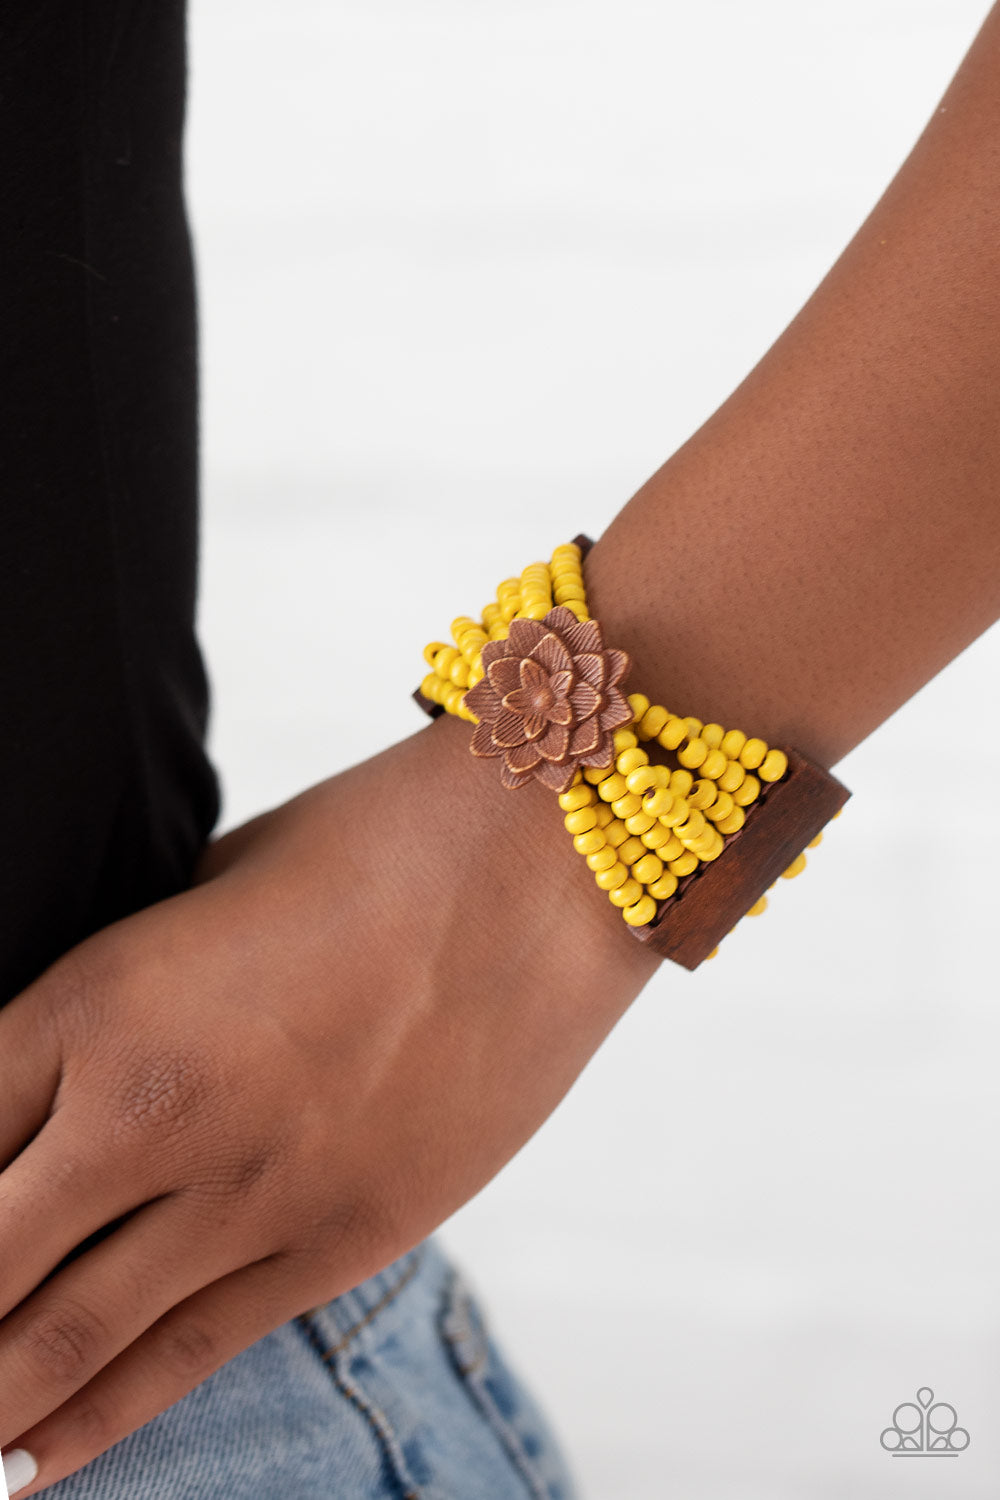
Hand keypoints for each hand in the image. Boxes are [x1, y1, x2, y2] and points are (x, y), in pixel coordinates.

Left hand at [0, 711, 658, 1491]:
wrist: (540, 867)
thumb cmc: (365, 846)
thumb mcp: (198, 895)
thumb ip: (116, 999)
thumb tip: (55, 1082)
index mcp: (98, 999)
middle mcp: (152, 1110)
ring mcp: (252, 1188)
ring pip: (63, 1339)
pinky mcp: (342, 1238)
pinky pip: (186, 1355)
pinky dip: (92, 1421)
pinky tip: (27, 1463)